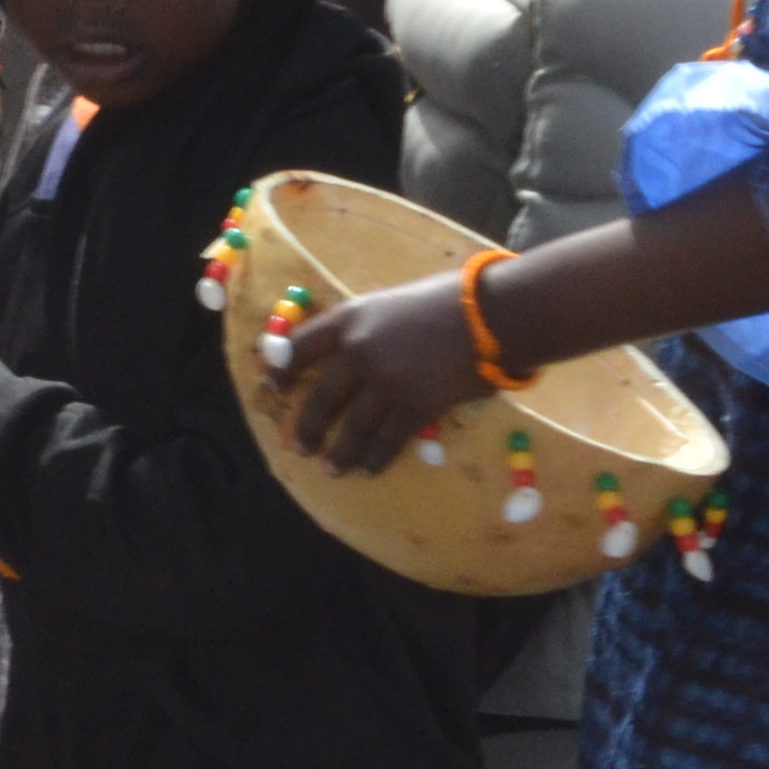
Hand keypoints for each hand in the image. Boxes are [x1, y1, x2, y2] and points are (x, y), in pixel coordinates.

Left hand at [272, 271, 489, 476]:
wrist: (493, 315)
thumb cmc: (448, 299)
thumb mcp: (393, 301)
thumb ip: (368, 327)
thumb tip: (350, 352)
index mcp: (351, 318)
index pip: (299, 345)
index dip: (282, 368)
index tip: (274, 385)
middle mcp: (360, 351)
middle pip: (321, 397)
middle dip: (308, 427)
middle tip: (300, 447)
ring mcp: (387, 382)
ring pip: (352, 428)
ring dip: (339, 453)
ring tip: (332, 468)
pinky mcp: (416, 407)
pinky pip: (387, 440)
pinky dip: (376, 458)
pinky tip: (369, 469)